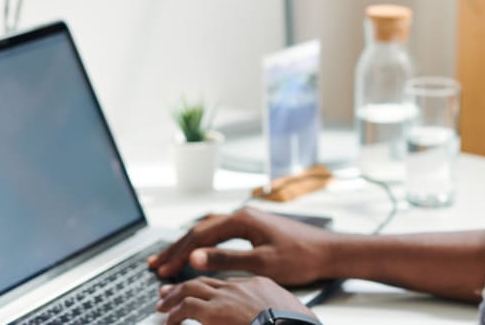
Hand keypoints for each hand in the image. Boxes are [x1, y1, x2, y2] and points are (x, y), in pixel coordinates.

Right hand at [148, 207, 336, 285]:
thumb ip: (226, 259)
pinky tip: (197, 250)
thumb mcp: (261, 263)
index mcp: (241, 219)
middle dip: (176, 248)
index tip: (162, 269)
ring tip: (168, 257)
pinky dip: (203, 243)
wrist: (329, 252)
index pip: (199, 235)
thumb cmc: (301, 257)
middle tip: (155, 264)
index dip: (178, 253)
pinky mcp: (253, 228)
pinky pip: (219, 232)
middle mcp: (242, 214)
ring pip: (208, 230)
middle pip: (199, 230)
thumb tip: (195, 257)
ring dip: (187, 245)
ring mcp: (247, 220)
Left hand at [156, 276, 315, 324]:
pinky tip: (168, 319)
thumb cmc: (295, 324)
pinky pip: (187, 307)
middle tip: (169, 293)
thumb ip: (268, 311)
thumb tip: (262, 318)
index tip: (200, 293)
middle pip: (206, 281)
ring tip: (163, 306)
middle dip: (185, 286)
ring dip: (174, 297)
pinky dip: (174, 312)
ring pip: (192, 289)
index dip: (210, 288)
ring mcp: (228, 297)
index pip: (227, 283)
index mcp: (260, 286)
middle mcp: (241, 287)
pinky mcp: (216, 312)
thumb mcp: (284, 314)